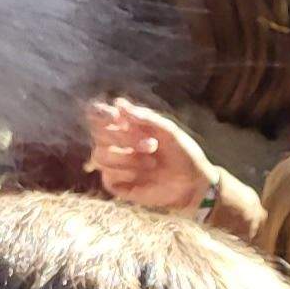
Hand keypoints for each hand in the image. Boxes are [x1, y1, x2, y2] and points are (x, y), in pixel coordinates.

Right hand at [85, 98, 225, 218]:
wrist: (193, 184)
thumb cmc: (183, 154)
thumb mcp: (169, 131)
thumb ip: (145, 117)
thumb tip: (118, 103)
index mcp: (125, 126)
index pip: (96, 114)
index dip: (100, 113)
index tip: (116, 117)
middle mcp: (114, 143)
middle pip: (98, 134)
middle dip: (124, 138)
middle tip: (152, 145)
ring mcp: (114, 164)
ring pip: (99, 155)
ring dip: (127, 158)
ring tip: (152, 162)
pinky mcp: (116, 184)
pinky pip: (107, 176)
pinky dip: (125, 174)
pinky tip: (141, 177)